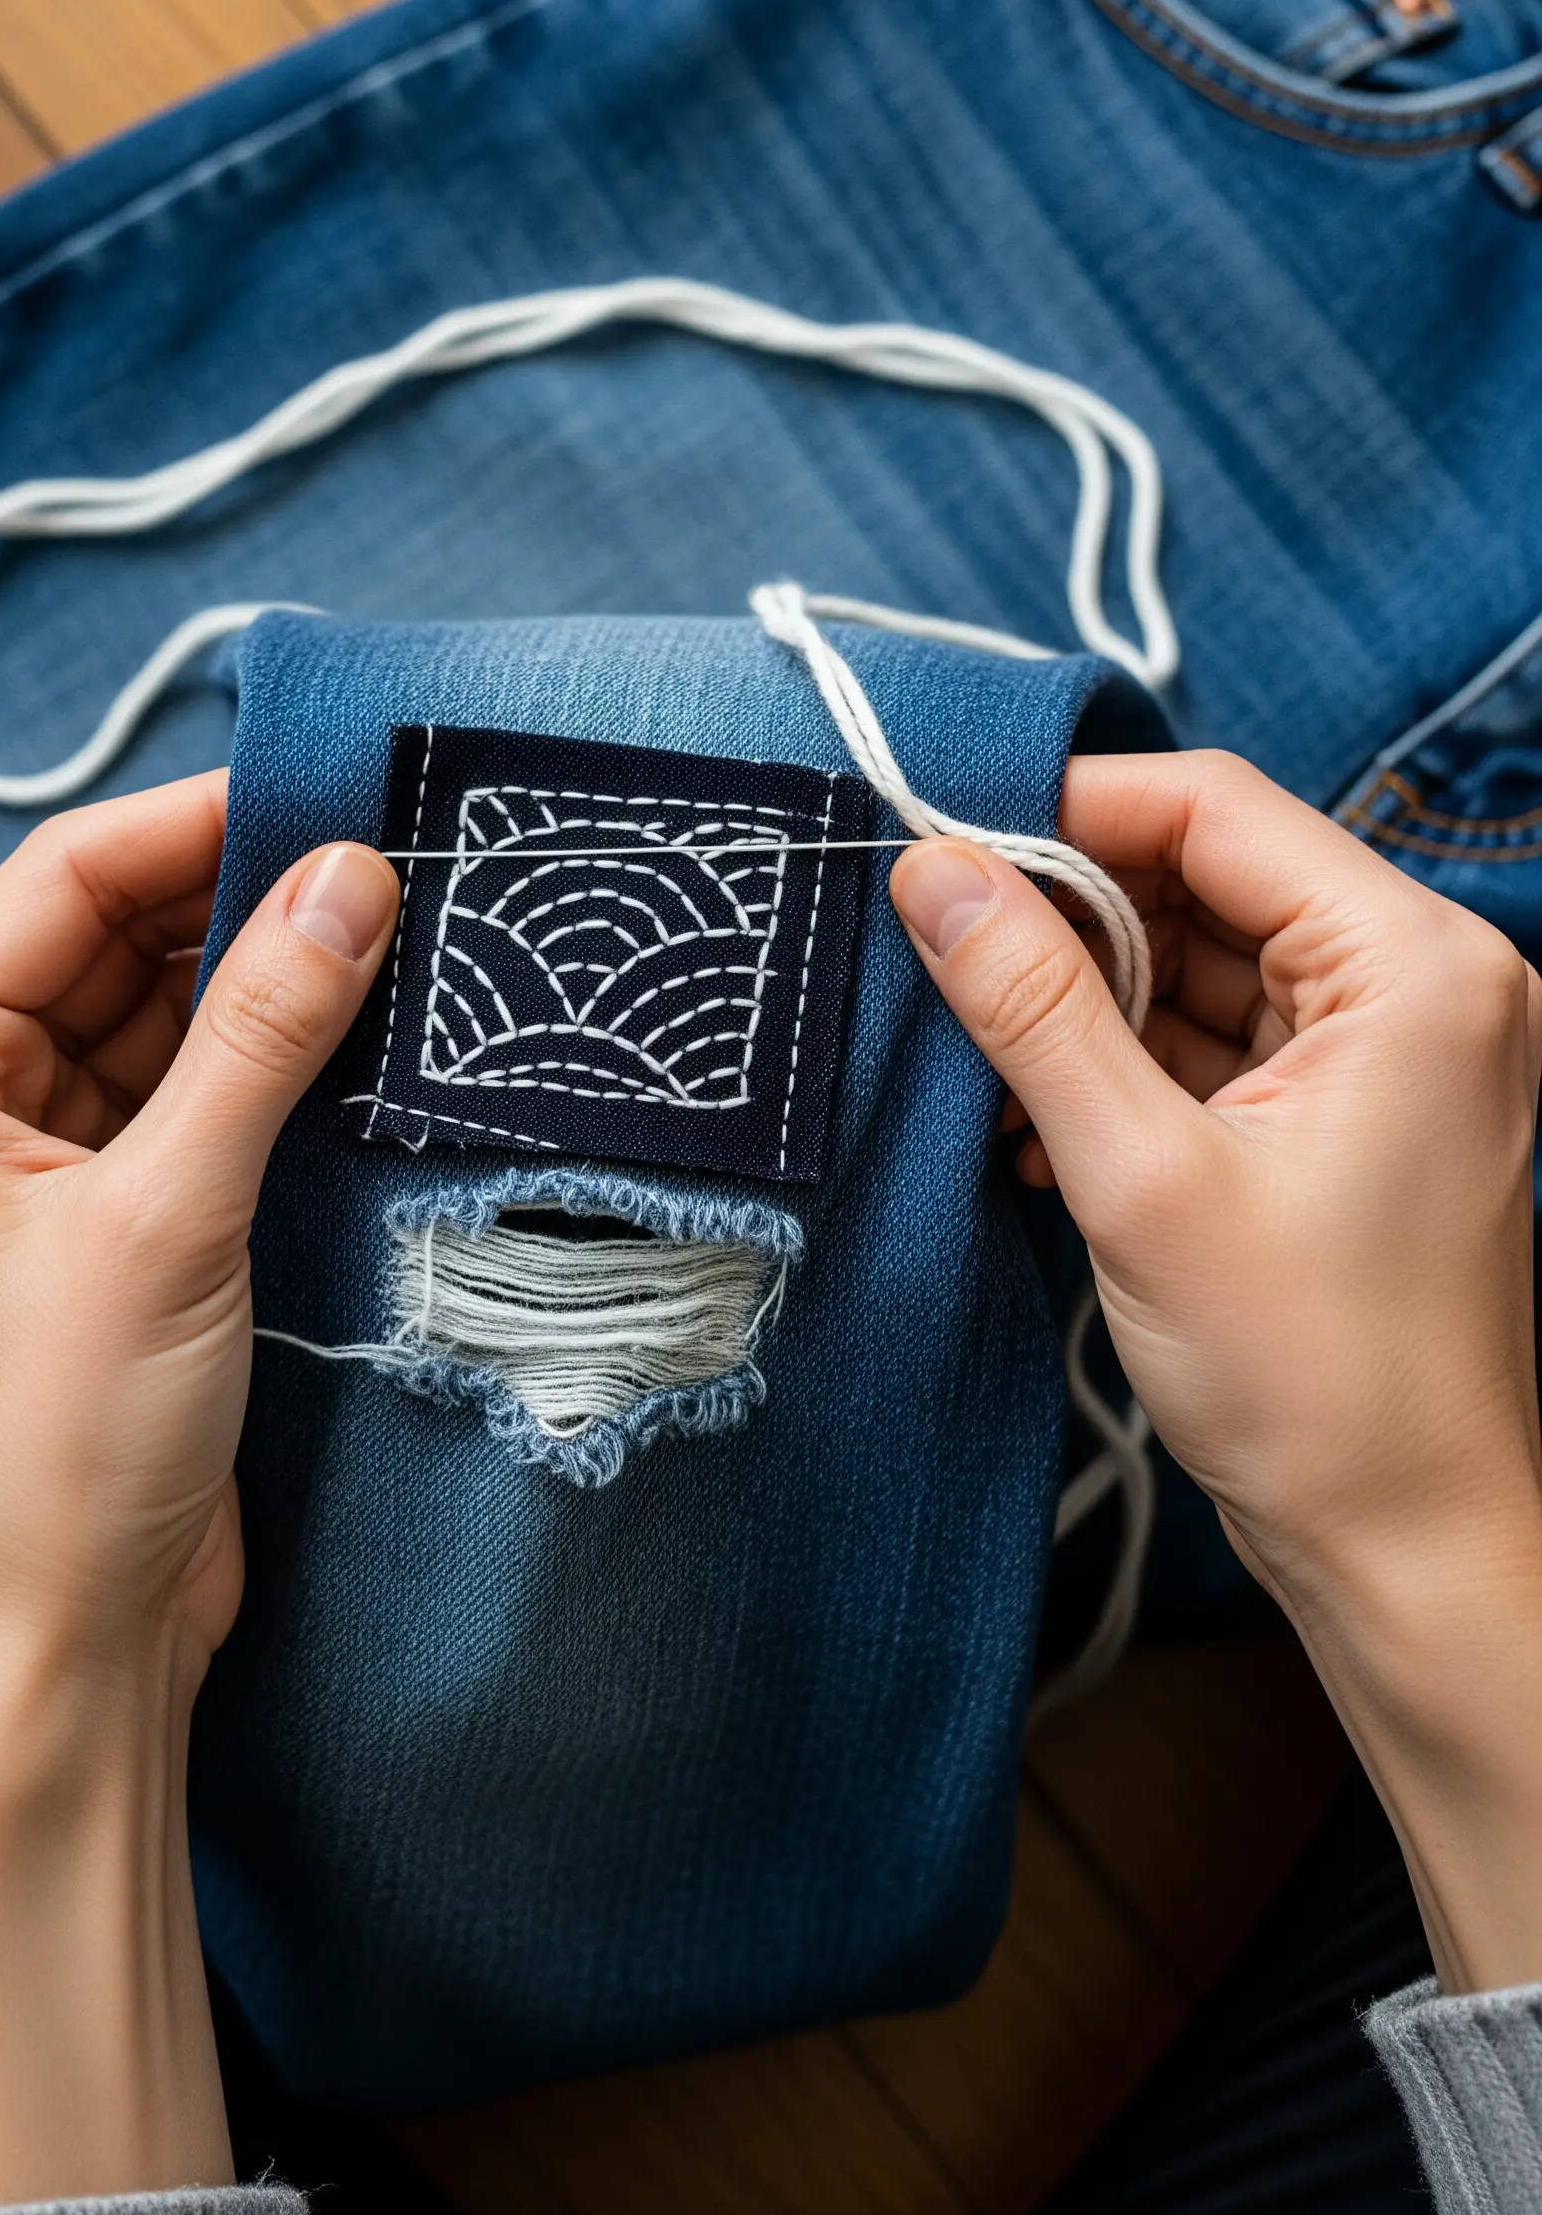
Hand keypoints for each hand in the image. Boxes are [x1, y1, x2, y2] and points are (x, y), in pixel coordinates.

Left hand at [0, 772, 396, 2207]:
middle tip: (387, 865)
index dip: (196, 825)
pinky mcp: (116, 1231)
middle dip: (242, 903)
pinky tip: (361, 1042)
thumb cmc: (50, 1452)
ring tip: (396, 942)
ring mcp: (37, 1168)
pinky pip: (198, 1104)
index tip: (328, 792)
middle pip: (115, 943)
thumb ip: (263, 1035)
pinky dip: (273, 1072)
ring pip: (166, 1021)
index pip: (60, 886)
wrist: (55, 1659)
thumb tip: (349, 878)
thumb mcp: (168, 1217)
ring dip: (269, 988)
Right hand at [891, 751, 1541, 1993]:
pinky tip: (1038, 1118)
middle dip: (1072, 916)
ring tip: (983, 1057)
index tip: (943, 845)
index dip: (1070, 813)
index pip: (1217, 812)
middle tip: (943, 957)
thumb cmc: (1315, 1382)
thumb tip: (934, 871)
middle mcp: (1429, 982)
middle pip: (1213, 876)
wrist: (1408, 1551)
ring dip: (1092, 999)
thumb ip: (1035, 1005)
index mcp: (1416, 965)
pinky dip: (1133, 1062)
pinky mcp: (1361, 1115)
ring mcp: (1400, 1052)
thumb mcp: (1142, 1176)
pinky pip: (1227, 1038)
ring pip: (1210, 958)